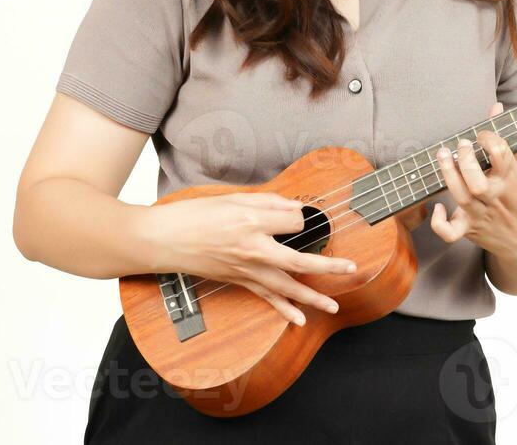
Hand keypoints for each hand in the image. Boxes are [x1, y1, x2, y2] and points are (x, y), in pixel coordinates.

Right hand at [141, 192, 357, 326]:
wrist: (165, 239)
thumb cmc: (195, 214)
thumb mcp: (232, 197)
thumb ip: (267, 202)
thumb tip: (294, 209)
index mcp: (251, 220)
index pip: (293, 220)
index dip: (301, 216)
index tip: (303, 213)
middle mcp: (253, 247)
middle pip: (299, 260)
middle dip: (328, 265)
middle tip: (350, 267)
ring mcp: (246, 268)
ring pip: (286, 286)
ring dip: (313, 296)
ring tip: (333, 304)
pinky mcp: (238, 280)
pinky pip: (266, 297)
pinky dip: (283, 309)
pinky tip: (299, 319)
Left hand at [425, 101, 516, 252]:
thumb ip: (506, 138)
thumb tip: (495, 106)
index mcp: (513, 179)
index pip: (501, 154)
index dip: (489, 138)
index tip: (483, 134)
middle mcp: (496, 197)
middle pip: (476, 180)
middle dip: (465, 159)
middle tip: (461, 144)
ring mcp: (482, 214)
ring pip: (461, 197)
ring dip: (448, 174)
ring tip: (443, 154)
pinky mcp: (470, 229)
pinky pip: (450, 232)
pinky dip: (439, 222)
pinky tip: (437, 206)